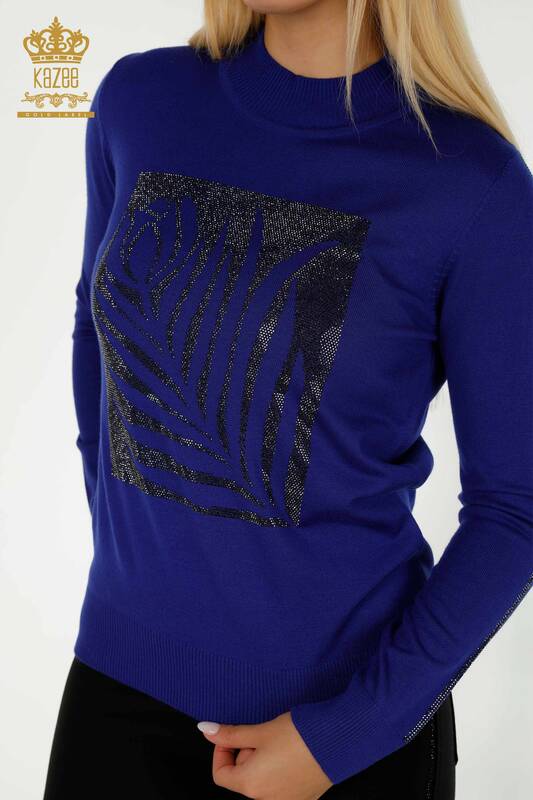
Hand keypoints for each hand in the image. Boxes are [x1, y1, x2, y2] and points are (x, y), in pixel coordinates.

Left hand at [197, 710, 333, 798]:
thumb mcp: (260, 731)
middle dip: (247, 753)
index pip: (221, 775)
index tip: (233, 734)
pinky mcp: (303, 797)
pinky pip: (281, 784)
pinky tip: (292, 751)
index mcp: (251, 785)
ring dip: (263, 760)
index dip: (222, 751)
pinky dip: (279, 768)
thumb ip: (230, 734)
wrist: (338, 740)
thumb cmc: (299, 735)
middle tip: (262, 733)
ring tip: (279, 740)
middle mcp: (267, 799)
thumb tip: (206, 730)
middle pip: (243, 777)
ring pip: (262, 780)